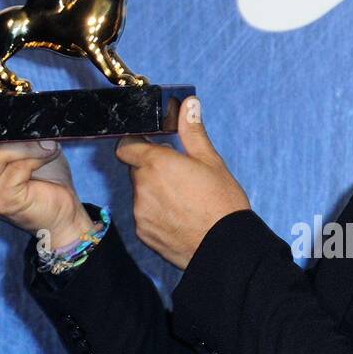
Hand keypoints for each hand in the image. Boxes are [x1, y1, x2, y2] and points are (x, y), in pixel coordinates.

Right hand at [0, 115, 93, 245]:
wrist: (61, 213)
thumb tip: (8, 101)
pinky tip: (49, 150)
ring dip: (21, 143)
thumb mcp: (16, 145)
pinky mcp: (4, 201)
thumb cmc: (38, 175)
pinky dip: (36, 153)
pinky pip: (17, 167)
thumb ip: (2, 128)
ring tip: (43, 141)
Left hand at [114, 96, 250, 268]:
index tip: (153, 149)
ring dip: (154, 193)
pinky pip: (144, 217)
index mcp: (157, 163)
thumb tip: (189, 105)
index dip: (138, 145)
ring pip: (140, 194)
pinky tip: (179, 218)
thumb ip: (192, 132)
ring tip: (183, 201)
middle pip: (136, 170)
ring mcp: (140, 212)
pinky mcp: (143, 233)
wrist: (225, 248)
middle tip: (179, 177)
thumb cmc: (222, 204)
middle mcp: (142, 187)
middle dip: (152, 170)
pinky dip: (156, 215)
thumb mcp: (211, 162)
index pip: (127, 145)